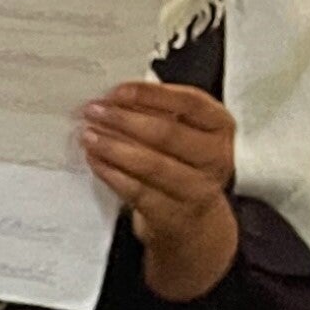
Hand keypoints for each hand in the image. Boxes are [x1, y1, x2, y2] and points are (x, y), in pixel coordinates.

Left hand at [83, 82, 242, 300]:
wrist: (194, 218)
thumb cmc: (184, 162)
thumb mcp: (184, 131)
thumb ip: (158, 111)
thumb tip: (115, 98)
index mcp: (220, 126)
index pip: (190, 103)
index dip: (150, 95)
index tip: (117, 91)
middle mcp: (215, 157)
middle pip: (167, 134)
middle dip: (124, 120)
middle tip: (94, 112)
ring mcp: (196, 188)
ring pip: (151, 164)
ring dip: (114, 147)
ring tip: (89, 135)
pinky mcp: (172, 213)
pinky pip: (137, 190)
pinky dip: (112, 173)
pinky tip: (95, 160)